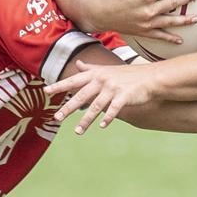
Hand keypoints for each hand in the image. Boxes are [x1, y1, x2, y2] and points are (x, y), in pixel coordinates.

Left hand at [45, 59, 159, 134]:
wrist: (151, 77)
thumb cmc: (128, 75)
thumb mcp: (107, 69)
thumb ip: (91, 68)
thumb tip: (79, 64)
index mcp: (96, 74)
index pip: (74, 80)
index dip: (60, 85)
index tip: (45, 91)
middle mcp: (102, 80)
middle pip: (81, 95)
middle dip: (68, 108)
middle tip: (57, 118)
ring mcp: (113, 88)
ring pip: (95, 106)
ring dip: (86, 121)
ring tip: (78, 132)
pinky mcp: (124, 96)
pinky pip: (114, 109)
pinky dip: (108, 118)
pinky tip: (102, 126)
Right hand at [96, 0, 196, 43]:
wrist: (98, 11)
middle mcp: (149, 10)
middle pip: (174, 3)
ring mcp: (147, 22)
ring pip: (170, 21)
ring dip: (185, 20)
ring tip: (196, 18)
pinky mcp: (142, 31)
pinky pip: (159, 36)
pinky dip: (170, 38)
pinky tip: (180, 39)